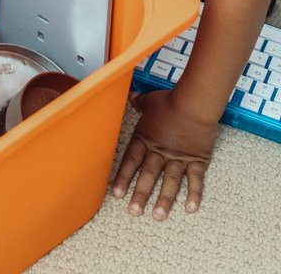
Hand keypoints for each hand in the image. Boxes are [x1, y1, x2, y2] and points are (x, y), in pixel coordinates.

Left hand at [112, 90, 215, 218]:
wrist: (195, 103)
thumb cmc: (171, 101)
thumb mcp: (151, 101)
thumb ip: (140, 102)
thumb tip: (131, 96)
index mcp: (146, 138)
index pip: (131, 161)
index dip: (123, 178)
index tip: (116, 194)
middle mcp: (160, 151)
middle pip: (148, 175)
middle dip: (140, 194)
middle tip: (134, 212)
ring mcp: (179, 158)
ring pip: (170, 182)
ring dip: (164, 200)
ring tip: (158, 216)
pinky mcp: (197, 160)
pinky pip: (195, 180)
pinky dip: (194, 195)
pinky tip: (190, 209)